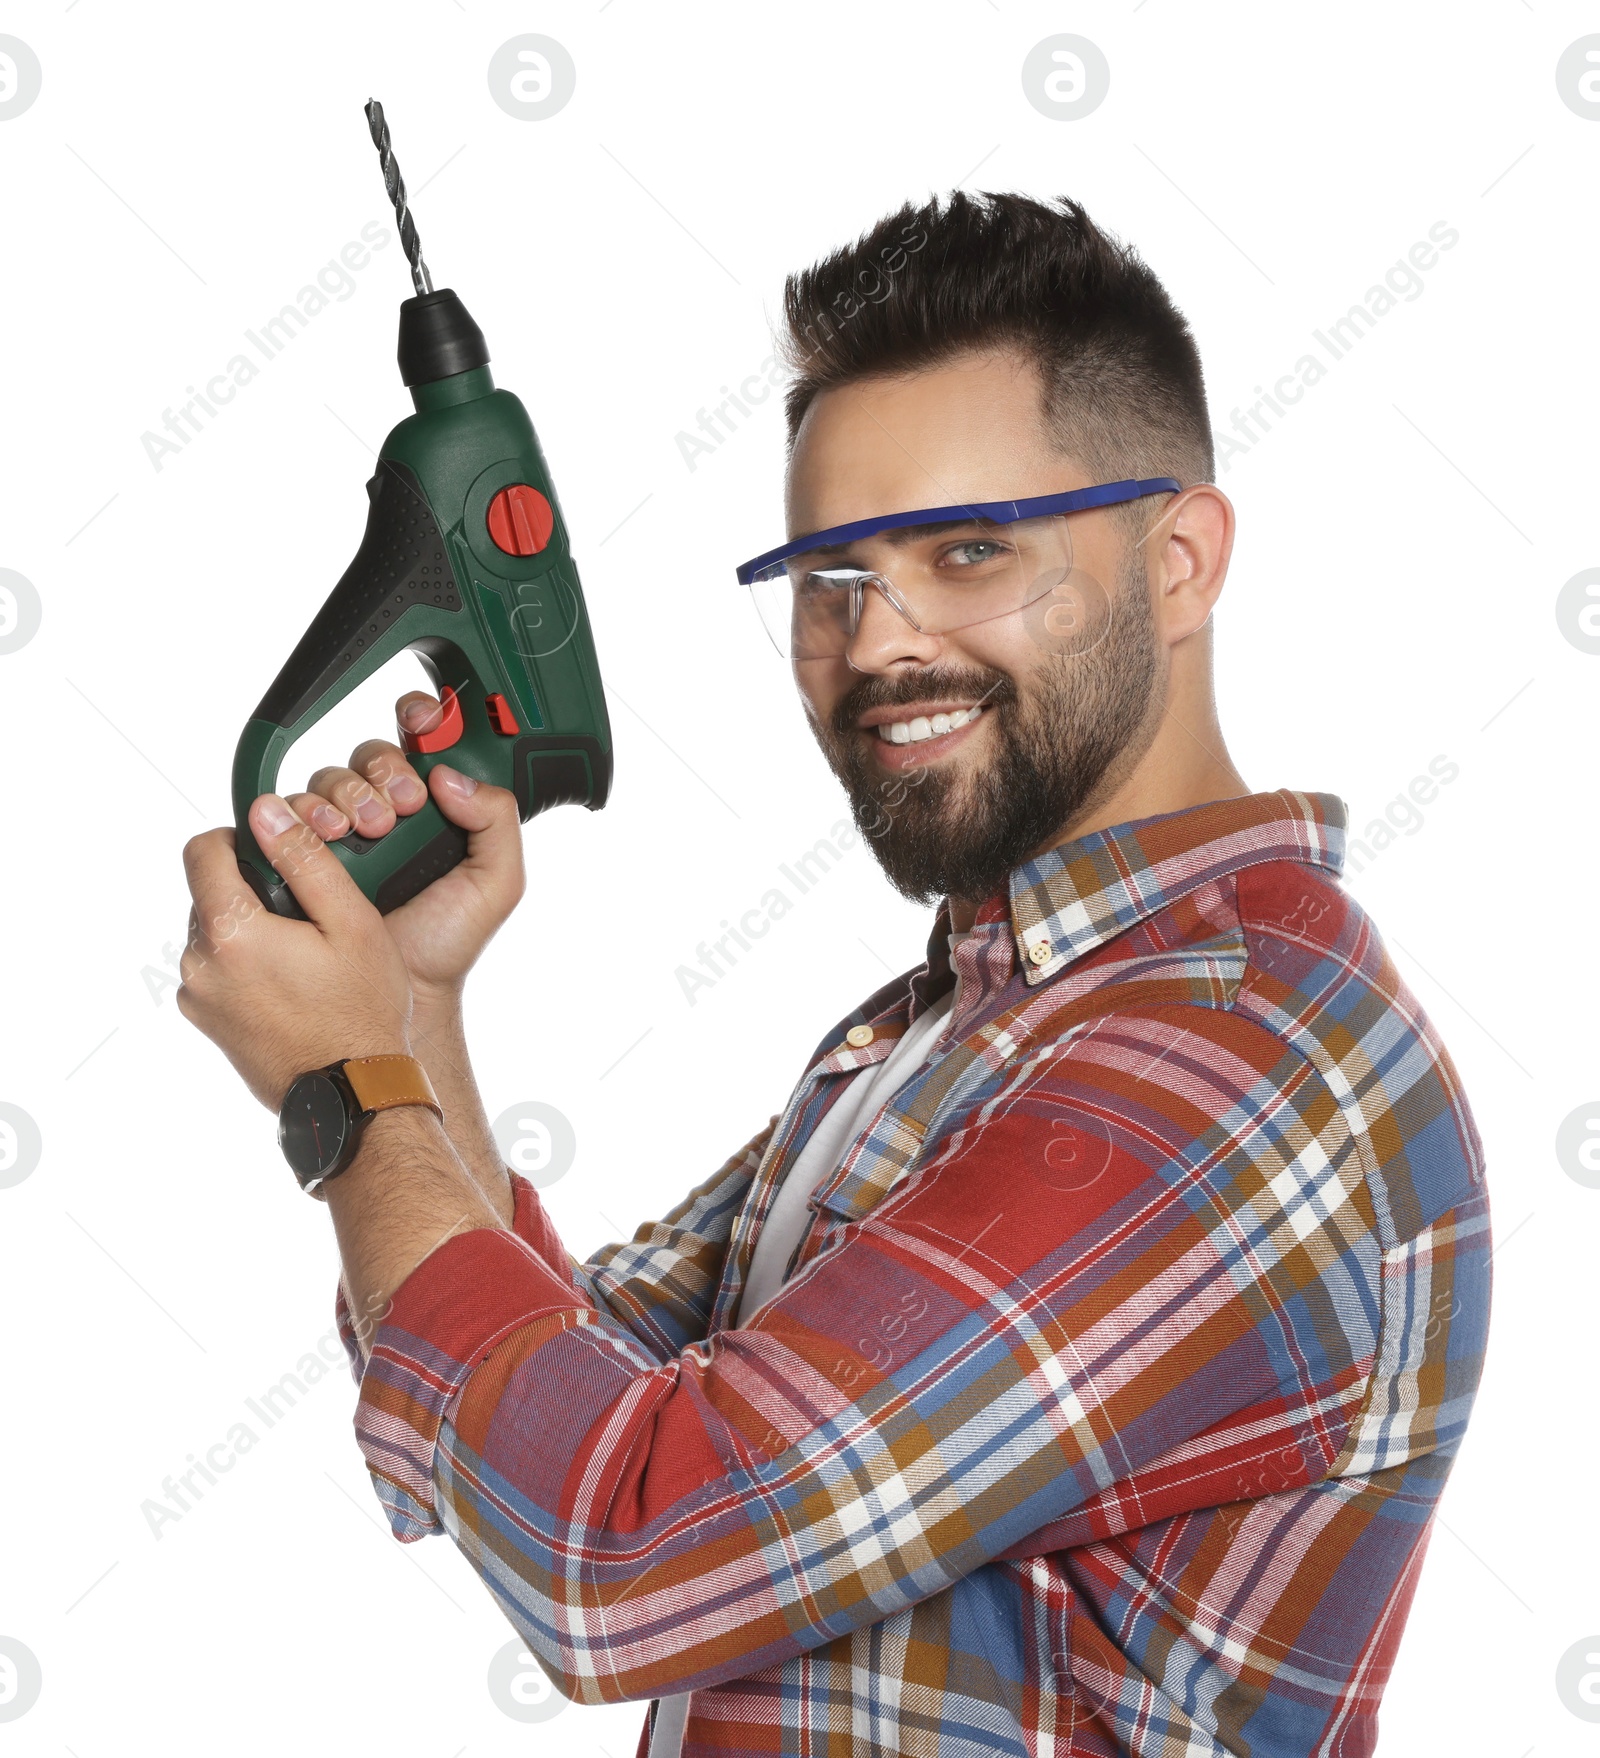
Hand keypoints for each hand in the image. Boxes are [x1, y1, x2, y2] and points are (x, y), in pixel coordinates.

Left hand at [178, 799, 412, 1109]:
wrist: (351, 1093)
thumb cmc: (361, 1009)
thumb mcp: (351, 922)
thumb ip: (305, 859)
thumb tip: (265, 811)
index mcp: (230, 930)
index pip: (201, 850)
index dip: (239, 839)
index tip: (277, 854)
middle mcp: (199, 962)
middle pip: (209, 893)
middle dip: (250, 890)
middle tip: (307, 915)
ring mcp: (198, 997)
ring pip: (212, 933)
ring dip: (248, 930)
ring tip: (303, 956)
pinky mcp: (206, 1022)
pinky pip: (216, 972)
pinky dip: (244, 967)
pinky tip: (290, 986)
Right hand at [283, 691, 525, 1003]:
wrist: (398, 989)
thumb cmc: (447, 940)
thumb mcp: (495, 882)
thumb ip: (497, 822)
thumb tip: (450, 775)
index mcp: (433, 806)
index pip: (421, 740)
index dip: (419, 717)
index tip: (422, 721)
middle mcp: (384, 809)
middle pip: (369, 757)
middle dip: (383, 773)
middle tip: (399, 810)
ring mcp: (340, 830)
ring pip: (328, 780)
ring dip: (343, 795)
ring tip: (362, 831)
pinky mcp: (299, 851)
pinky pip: (288, 813)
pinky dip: (301, 814)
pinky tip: (322, 835)